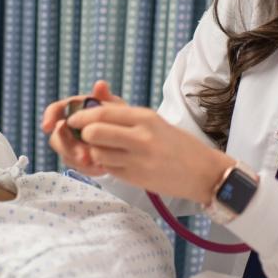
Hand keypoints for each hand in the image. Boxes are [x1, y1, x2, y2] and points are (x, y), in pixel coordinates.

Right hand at [41, 80, 123, 176]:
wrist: (125, 135)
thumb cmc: (117, 116)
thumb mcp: (114, 106)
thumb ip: (105, 98)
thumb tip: (100, 84)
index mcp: (73, 109)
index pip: (54, 110)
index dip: (48, 117)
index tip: (48, 127)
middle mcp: (67, 127)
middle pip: (56, 138)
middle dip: (68, 147)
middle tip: (83, 154)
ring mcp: (70, 144)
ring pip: (65, 154)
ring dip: (78, 159)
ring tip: (96, 162)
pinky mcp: (77, 159)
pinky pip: (76, 166)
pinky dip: (88, 168)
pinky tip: (101, 167)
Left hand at [64, 101, 232, 204]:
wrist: (202, 171)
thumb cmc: (176, 144)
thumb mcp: (153, 121)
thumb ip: (122, 111)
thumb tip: (93, 99)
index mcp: (145, 117)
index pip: (102, 112)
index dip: (82, 116)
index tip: (74, 119)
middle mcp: (141, 137)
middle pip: (94, 132)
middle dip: (83, 134)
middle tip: (85, 136)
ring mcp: (137, 159)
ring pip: (97, 153)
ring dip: (93, 151)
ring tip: (102, 149)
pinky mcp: (135, 178)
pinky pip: (107, 168)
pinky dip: (104, 165)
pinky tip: (114, 162)